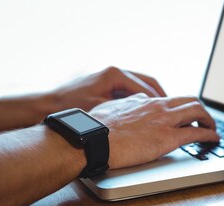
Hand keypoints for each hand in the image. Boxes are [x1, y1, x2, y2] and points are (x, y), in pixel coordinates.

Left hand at [50, 66, 166, 111]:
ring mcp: (112, 78)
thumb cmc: (72, 106)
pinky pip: (131, 92)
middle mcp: (115, 73)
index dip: (162, 103)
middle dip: (162, 99)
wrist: (49, 104)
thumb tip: (148, 112)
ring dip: (153, 100)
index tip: (172, 115)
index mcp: (116, 75)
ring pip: (141, 88)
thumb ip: (128, 109)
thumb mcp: (103, 109)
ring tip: (163, 115)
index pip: (148, 88)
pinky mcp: (108, 86)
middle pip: (149, 84)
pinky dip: (141, 102)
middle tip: (174, 113)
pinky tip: (145, 115)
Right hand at [90, 93, 218, 168]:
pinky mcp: (168, 138)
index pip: (170, 99)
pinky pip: (197, 133)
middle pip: (189, 101)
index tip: (185, 115)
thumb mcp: (111, 109)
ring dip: (209, 120)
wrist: (93, 139)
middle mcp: (157, 106)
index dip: (181, 106)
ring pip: (197, 112)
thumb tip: (130, 104)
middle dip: (201, 111)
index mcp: (143, 101)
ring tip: (213, 129)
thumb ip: (124, 106)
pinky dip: (209, 135)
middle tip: (205, 120)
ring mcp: (165, 121)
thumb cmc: (95, 128)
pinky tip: (214, 139)